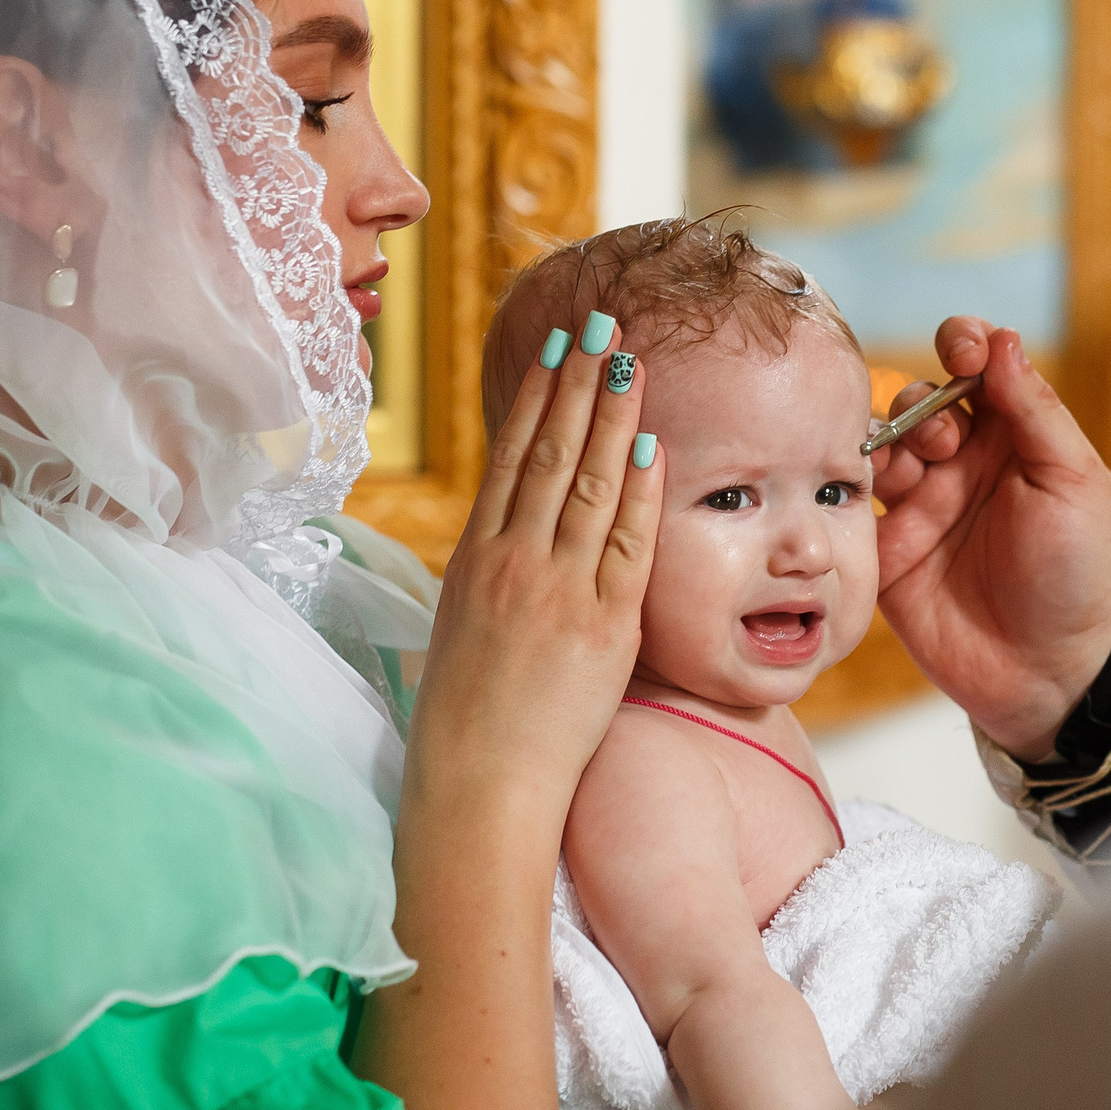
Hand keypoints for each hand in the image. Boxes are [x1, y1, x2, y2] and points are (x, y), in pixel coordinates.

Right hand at [408, 324, 662, 801]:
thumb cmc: (464, 724)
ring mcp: (555, 590)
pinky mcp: (600, 626)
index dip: (538, 396)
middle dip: (579, 381)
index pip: (510, 458)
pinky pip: (624, 543)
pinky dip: (636, 488)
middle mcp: (511, 563)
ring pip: (586, 482)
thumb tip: (511, 538)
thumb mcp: (462, 631)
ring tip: (630, 356)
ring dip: (611, 413)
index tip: (559, 348)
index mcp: (473, 560)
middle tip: (602, 321)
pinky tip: (648, 441)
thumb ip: (490, 578)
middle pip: (549, 452)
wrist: (476, 788)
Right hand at [873, 318, 1110, 762]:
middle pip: (923, 398)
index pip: (981, 367)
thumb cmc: (1075, 578)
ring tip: (912, 470)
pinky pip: (853, 499)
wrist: (1045, 673)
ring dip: (890, 437)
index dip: (965, 344)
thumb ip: (1036, 413)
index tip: (962, 353)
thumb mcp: (1074, 486)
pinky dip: (850, 480)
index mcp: (1017, 439)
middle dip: (925, 401)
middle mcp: (965, 463)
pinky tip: (867, 486)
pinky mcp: (887, 546)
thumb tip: (1003, 340)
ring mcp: (923, 503)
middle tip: (945, 438)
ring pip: (884, 440)